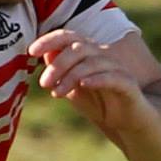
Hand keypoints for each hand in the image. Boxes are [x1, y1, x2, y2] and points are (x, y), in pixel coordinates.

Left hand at [29, 29, 147, 132]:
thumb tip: (44, 56)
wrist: (129, 123)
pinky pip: (113, 77)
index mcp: (88, 55)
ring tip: (56, 93)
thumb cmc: (100, 104)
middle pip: (78, 48)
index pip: (68, 38)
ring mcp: (116, 69)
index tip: (31, 51)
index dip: (49, 40)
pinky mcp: (128, 85)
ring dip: (71, 76)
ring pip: (93, 62)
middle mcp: (102, 56)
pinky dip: (96, 79)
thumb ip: (60, 74)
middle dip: (58, 64)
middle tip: (43, 83)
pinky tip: (83, 85)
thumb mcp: (73, 89)